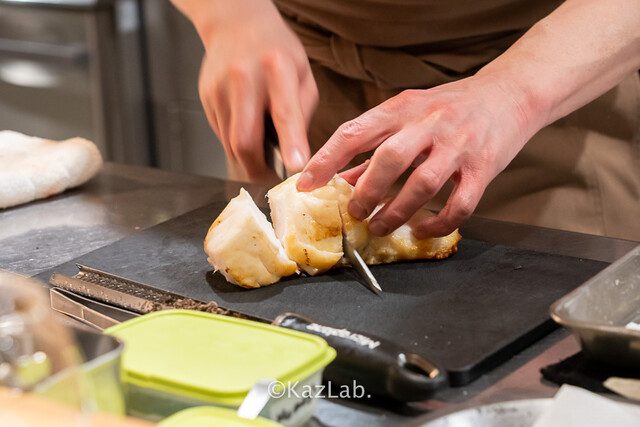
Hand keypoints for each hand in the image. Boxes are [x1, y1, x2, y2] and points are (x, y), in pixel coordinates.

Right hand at [183, 0, 317, 180]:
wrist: (236, 23)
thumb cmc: (276, 50)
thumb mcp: (302, 74)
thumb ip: (301, 113)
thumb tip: (297, 153)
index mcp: (277, 68)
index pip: (284, 113)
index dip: (290, 144)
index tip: (294, 166)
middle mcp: (244, 77)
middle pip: (245, 141)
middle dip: (258, 168)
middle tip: (272, 176)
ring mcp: (220, 88)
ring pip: (230, 144)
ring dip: (247, 157)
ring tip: (262, 150)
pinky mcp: (206, 97)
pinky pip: (221, 134)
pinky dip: (235, 141)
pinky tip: (246, 127)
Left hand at [297, 74, 537, 237]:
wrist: (510, 93)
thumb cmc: (451, 106)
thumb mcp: (408, 115)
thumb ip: (376, 145)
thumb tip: (343, 180)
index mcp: (403, 107)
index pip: (355, 131)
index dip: (326, 160)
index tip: (305, 184)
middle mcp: (430, 123)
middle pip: (389, 159)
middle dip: (365, 192)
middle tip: (353, 212)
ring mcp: (458, 146)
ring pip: (422, 185)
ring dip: (395, 212)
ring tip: (379, 226)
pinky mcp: (483, 167)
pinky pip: (459, 205)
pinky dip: (437, 224)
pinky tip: (422, 229)